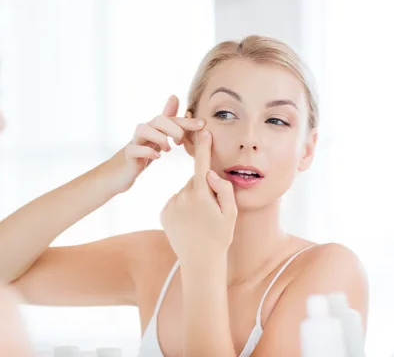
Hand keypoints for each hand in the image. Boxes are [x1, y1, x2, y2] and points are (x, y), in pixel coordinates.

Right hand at [109, 95, 204, 192]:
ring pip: (143, 129)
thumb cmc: (141, 153)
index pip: (171, 119)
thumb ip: (167, 120)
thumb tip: (175, 97)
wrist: (120, 172)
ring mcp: (134, 142)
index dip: (187, 121)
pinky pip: (133, 149)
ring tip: (168, 149)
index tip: (203, 124)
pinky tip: (157, 157)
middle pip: (158, 120)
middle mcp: (143, 132)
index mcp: (153, 128)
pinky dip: (147, 152)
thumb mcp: (157, 136)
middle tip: (181, 142)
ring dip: (159, 138)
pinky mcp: (128, 156)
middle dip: (174, 128)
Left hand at [160, 130, 237, 264]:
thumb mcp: (230, 214)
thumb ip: (224, 190)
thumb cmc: (219, 237)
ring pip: (185, 192)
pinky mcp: (163, 212)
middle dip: (203, 189)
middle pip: (195, 181)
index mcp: (200, 195)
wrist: (199, 262)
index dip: (204, 147)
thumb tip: (211, 174)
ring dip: (193, 200)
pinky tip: (188, 223)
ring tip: (199, 221)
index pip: (202, 165)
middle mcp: (182, 196)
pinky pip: (176, 202)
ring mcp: (171, 204)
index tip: (204, 132)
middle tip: (211, 211)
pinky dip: (182, 208)